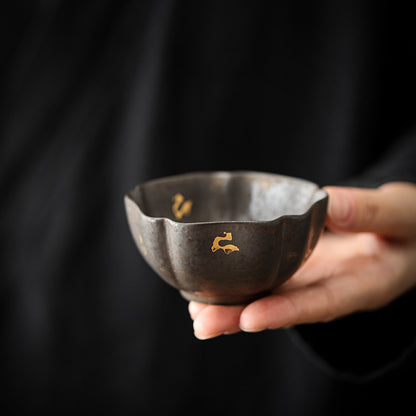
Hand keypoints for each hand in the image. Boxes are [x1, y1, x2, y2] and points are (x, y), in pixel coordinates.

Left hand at [188, 182, 415, 339]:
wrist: (407, 230)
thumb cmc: (410, 224)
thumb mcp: (402, 215)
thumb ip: (371, 212)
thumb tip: (328, 202)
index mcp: (362, 283)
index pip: (322, 303)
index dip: (286, 312)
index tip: (249, 318)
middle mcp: (331, 287)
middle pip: (285, 307)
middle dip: (242, 317)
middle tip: (202, 324)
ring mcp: (313, 278)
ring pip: (271, 295)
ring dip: (233, 305)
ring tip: (196, 313)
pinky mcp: (301, 265)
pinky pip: (270, 277)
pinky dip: (240, 283)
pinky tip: (210, 286)